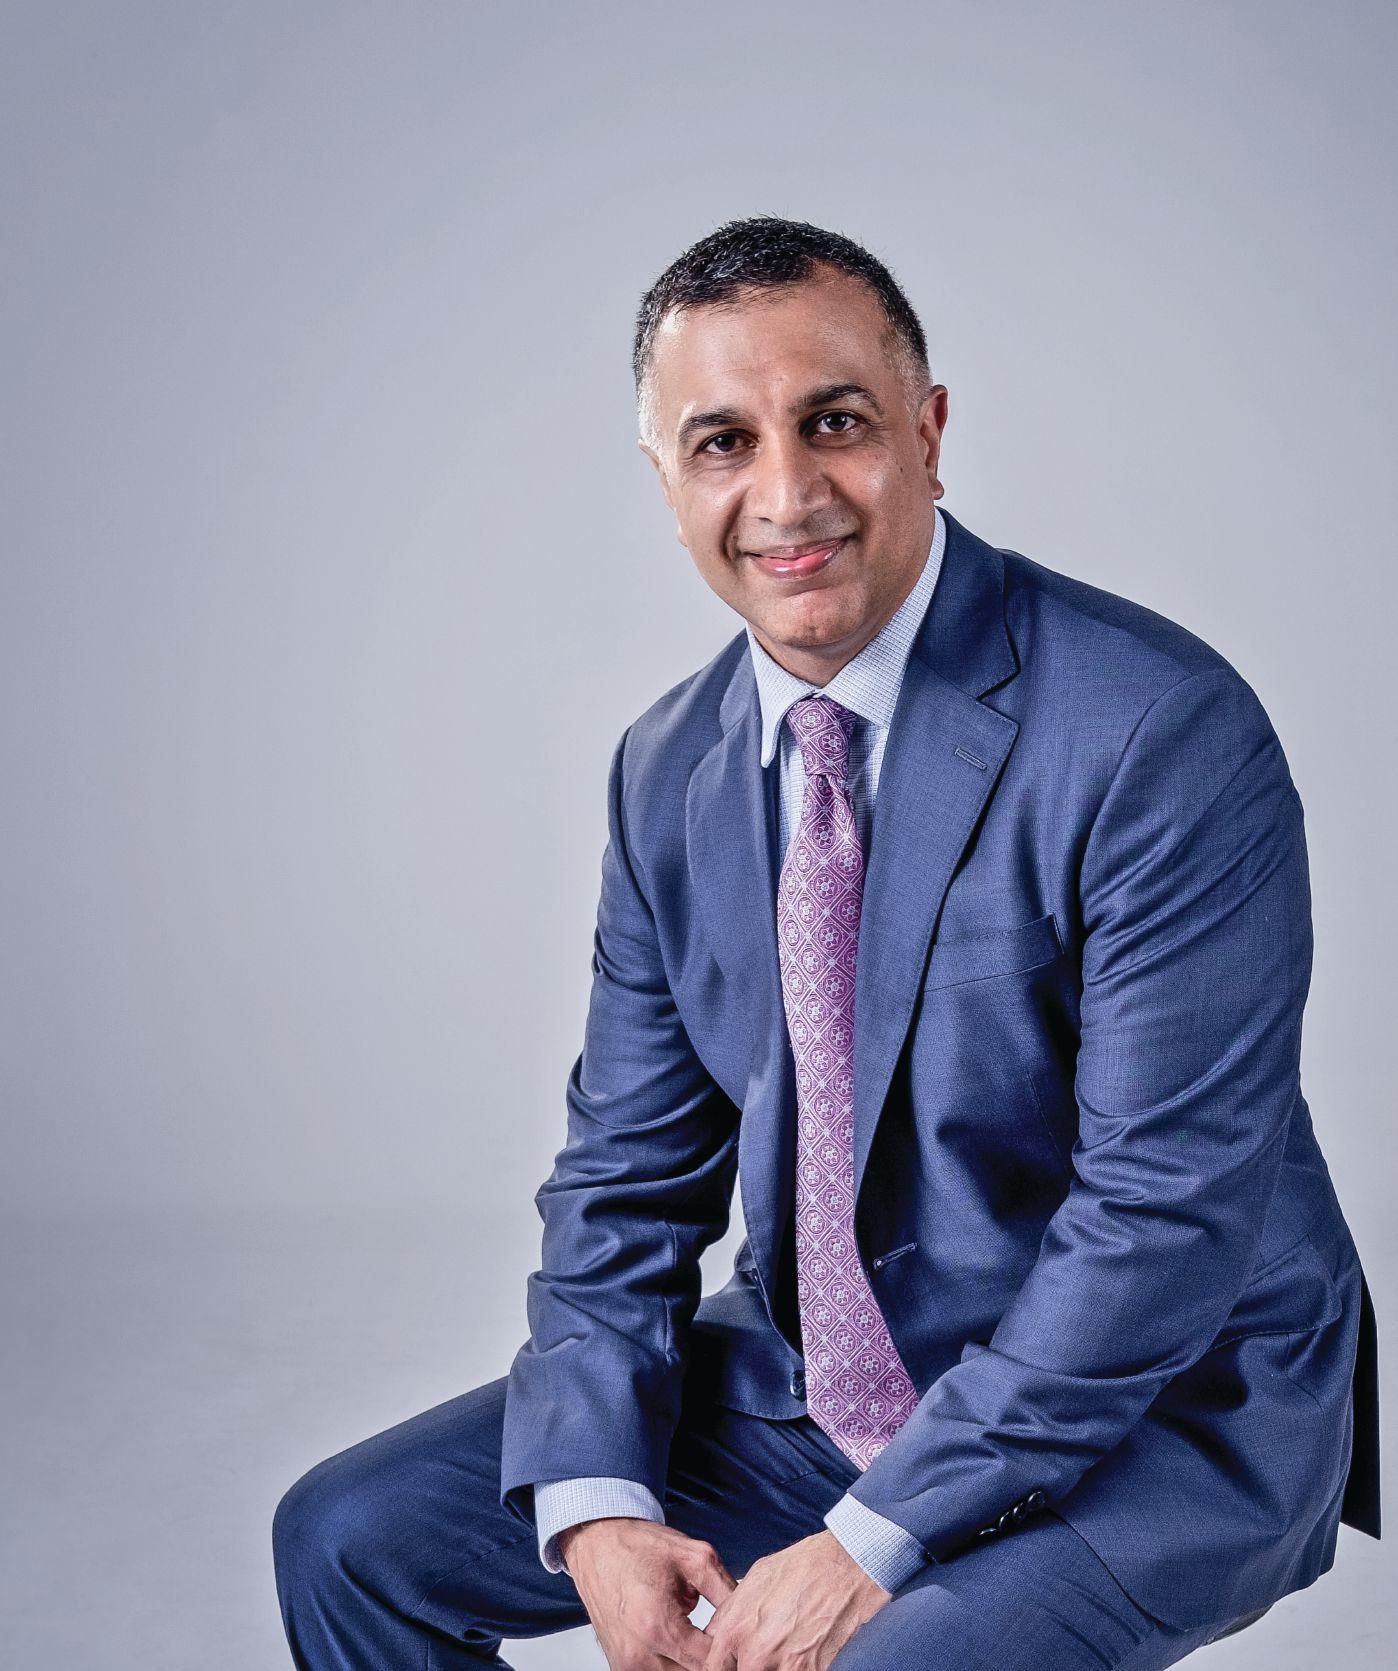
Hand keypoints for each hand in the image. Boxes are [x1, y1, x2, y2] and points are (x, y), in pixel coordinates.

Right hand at [558, 1516, 736, 1669]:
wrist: (597, 1544)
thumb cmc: (639, 1546)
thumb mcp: (695, 1556)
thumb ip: (727, 1591)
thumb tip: (749, 1620)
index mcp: (658, 1625)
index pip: (711, 1662)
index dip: (732, 1650)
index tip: (740, 1637)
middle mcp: (639, 1654)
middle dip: (714, 1657)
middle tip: (721, 1634)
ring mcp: (626, 1665)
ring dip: (693, 1662)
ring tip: (699, 1633)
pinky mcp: (620, 1667)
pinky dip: (674, 1662)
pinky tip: (680, 1638)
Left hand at [701, 1530, 890, 1669]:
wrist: (846, 1565)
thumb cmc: (804, 1566)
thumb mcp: (754, 1578)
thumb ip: (730, 1612)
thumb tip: (716, 1632)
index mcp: (736, 1627)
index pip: (713, 1668)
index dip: (722, 1668)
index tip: (733, 1664)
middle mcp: (755, 1651)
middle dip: (748, 1668)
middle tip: (763, 1658)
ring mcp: (784, 1664)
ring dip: (773, 1670)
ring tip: (784, 1654)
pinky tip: (803, 1658)